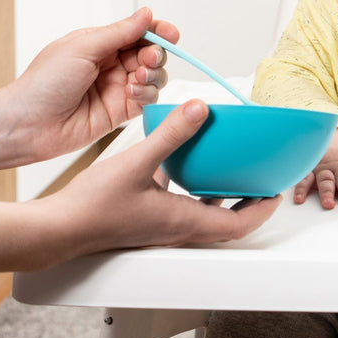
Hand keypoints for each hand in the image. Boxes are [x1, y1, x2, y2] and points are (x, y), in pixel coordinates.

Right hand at [0, 100, 280, 274]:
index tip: (279, 190)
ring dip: (224, 197)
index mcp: (184, 222)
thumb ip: (171, 134)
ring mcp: (162, 226)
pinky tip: (185, 166)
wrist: (58, 228)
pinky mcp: (147, 218)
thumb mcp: (138, 161)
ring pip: (206, 215)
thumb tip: (201, 108)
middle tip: (264, 180)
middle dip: (250, 203)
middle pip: (228, 221)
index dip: (263, 209)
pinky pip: (183, 205)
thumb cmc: (93, 206)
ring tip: (234, 171)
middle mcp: (178, 229)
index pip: (239, 224)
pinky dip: (195, 190)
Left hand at [11, 7, 178, 161]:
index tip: (171, 34)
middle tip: (149, 59)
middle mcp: (112, 64)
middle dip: (156, 54)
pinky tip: (132, 93)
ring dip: (153, 74)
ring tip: (138, 78)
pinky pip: (147, 99)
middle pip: (151, 53)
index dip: (157, 31)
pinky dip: (147, 94)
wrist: (28, 124)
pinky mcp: (121, 111)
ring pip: (154, 76)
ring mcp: (117, 87)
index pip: (138, 32)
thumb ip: (120, 32)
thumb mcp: (82, 48)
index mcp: (100, 44)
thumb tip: (146, 14)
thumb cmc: (43, 83)